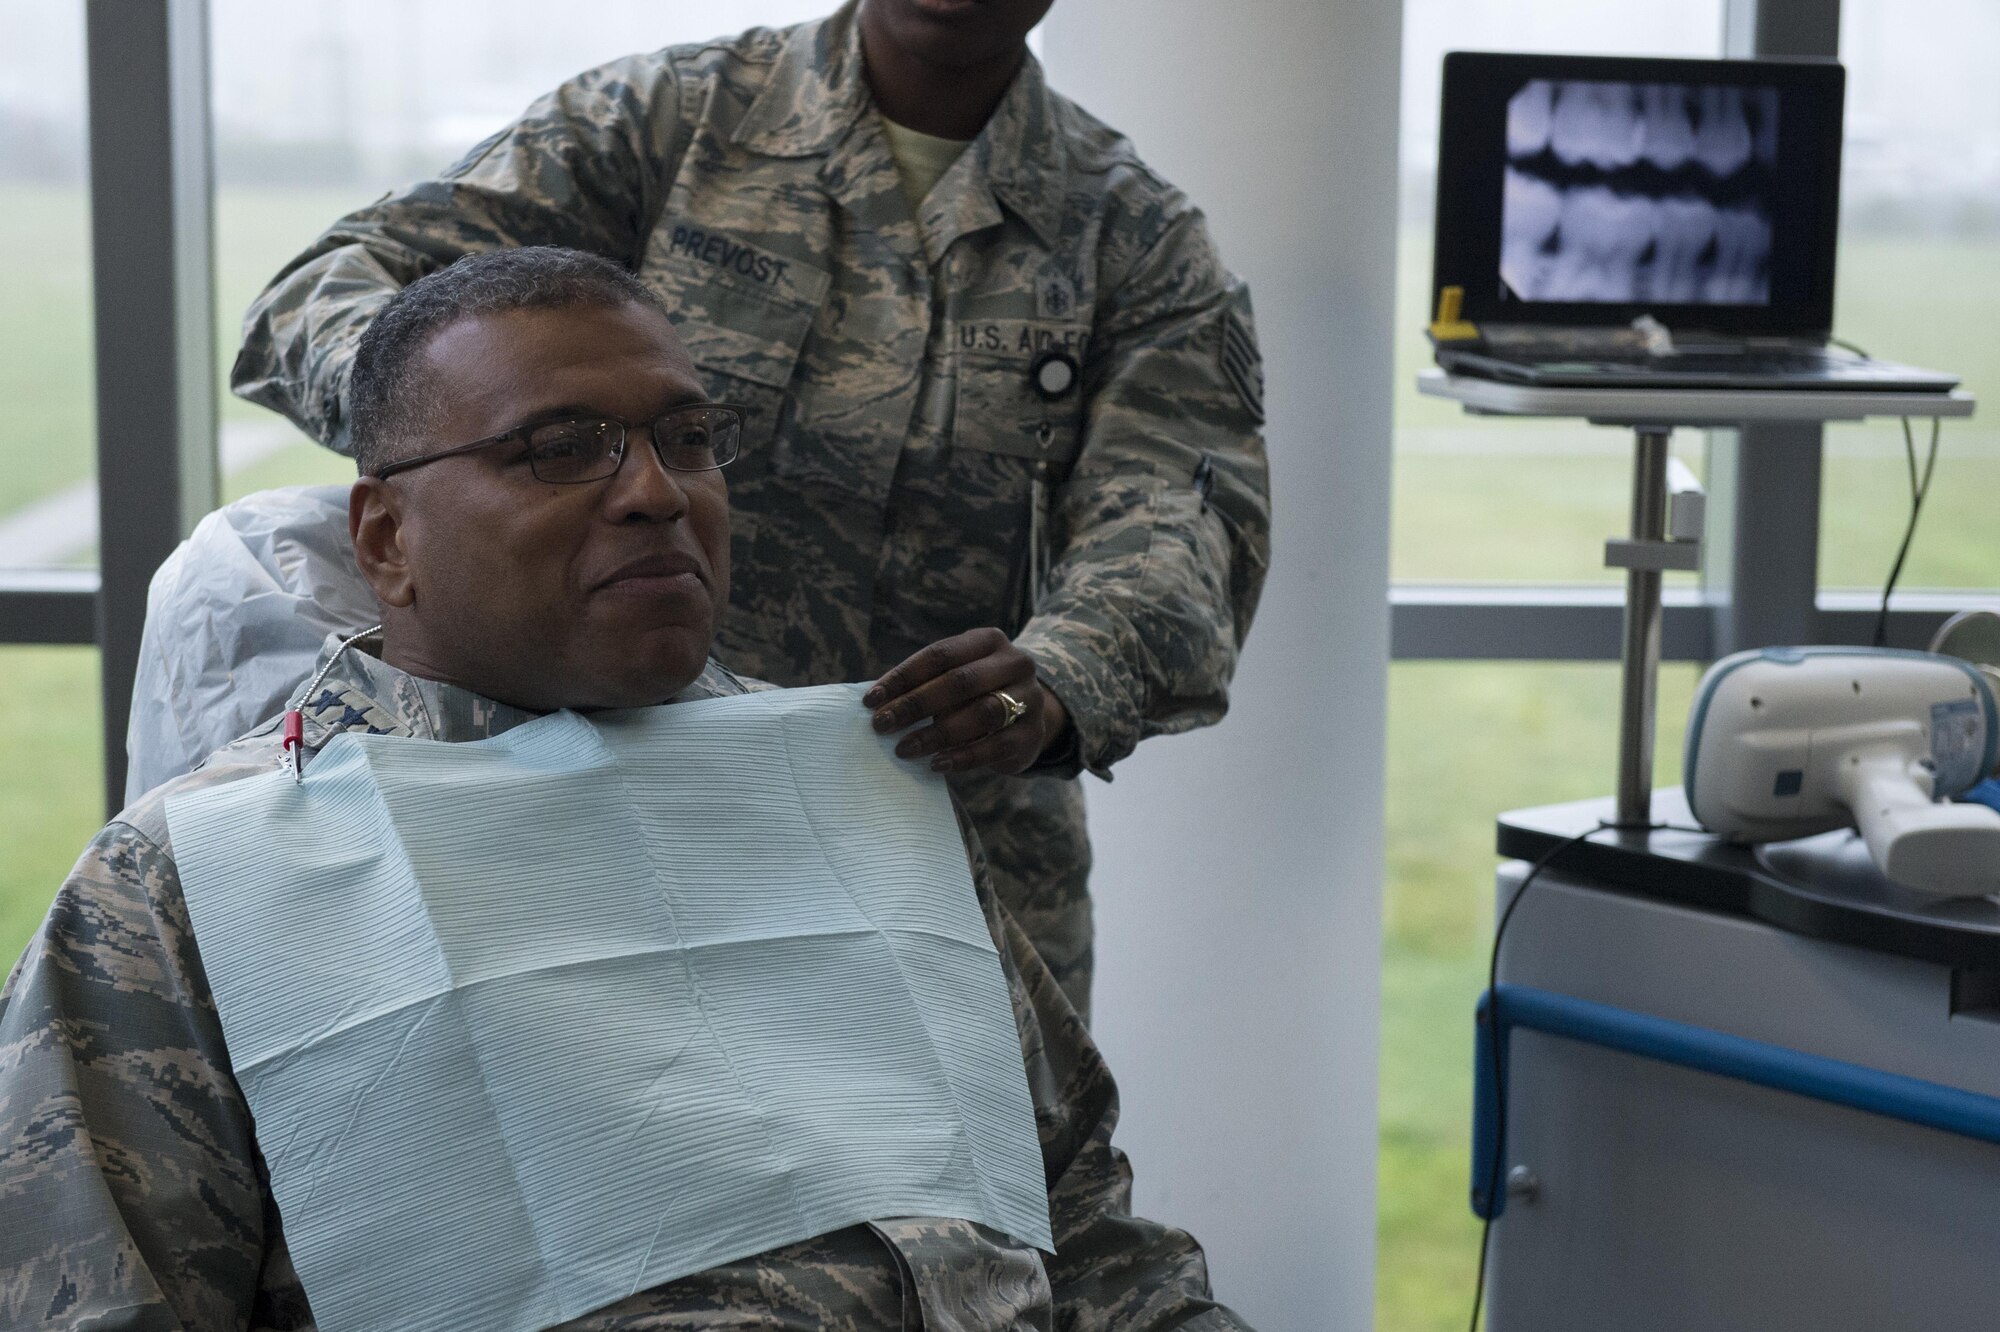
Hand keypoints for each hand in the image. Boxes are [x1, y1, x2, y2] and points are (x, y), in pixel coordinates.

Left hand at [863, 627, 1070, 775]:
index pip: (939, 655)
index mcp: (988, 641)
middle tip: (882, 725)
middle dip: (915, 705)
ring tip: (905, 749)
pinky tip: (937, 764)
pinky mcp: (1033, 733)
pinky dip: (963, 756)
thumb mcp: (956, 677)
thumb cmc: (977, 694)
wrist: (1029, 715)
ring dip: (937, 733)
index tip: (871, 701)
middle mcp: (1014, 663)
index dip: (902, 677)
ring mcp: (1029, 698)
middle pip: (960, 681)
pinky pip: (996, 745)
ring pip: (981, 713)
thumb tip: (876, 702)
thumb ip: (925, 684)